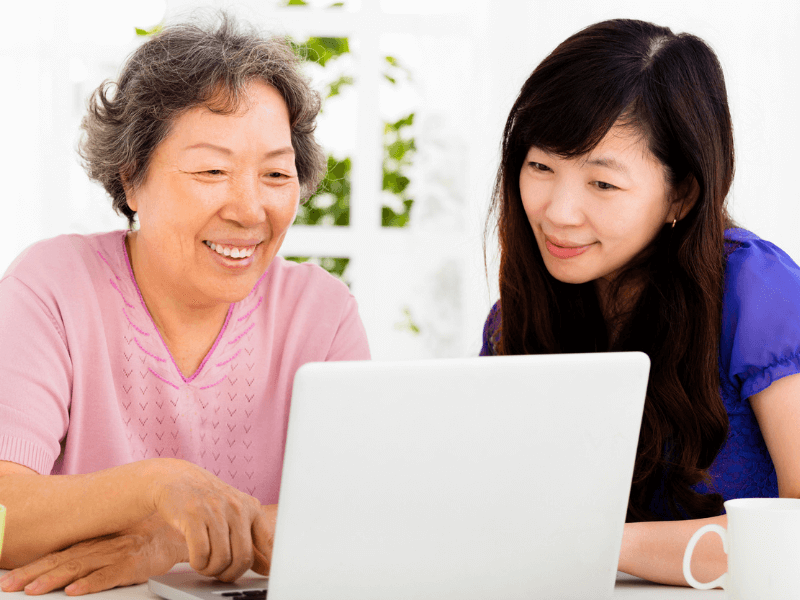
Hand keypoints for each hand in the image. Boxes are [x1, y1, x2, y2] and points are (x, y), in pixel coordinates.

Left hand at [0, 513, 185, 595]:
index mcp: (94, 541)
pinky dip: (91, 583)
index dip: (31, 565)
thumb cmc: (147, 538)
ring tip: (34, 589)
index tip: (8, 577)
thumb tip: (63, 568)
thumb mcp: (114, 542)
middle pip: (61, 560)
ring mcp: (118, 553)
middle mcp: (102, 545)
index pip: (57, 553)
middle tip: (9, 585)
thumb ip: (91, 551)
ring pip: (80, 566)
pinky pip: (109, 575)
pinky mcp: (134, 563)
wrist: (181, 529)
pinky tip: (75, 591)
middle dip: (32, 573)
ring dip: (54, 579)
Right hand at [148, 459, 272, 581]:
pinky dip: (199, 564)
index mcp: (251, 507)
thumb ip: (251, 539)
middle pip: (243, 557)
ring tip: (206, 566)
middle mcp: (237, 508)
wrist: (178, 480)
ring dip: (212, 570)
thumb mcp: (234, 514)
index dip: (269, 564)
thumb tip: (267, 569)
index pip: (268, 542)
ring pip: (222, 558)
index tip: (266, 577)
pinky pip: (201, 553)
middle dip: (231, 574)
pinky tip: (197, 560)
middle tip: (222, 575)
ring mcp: (216, 510)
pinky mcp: (193, 515)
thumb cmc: (208, 502)